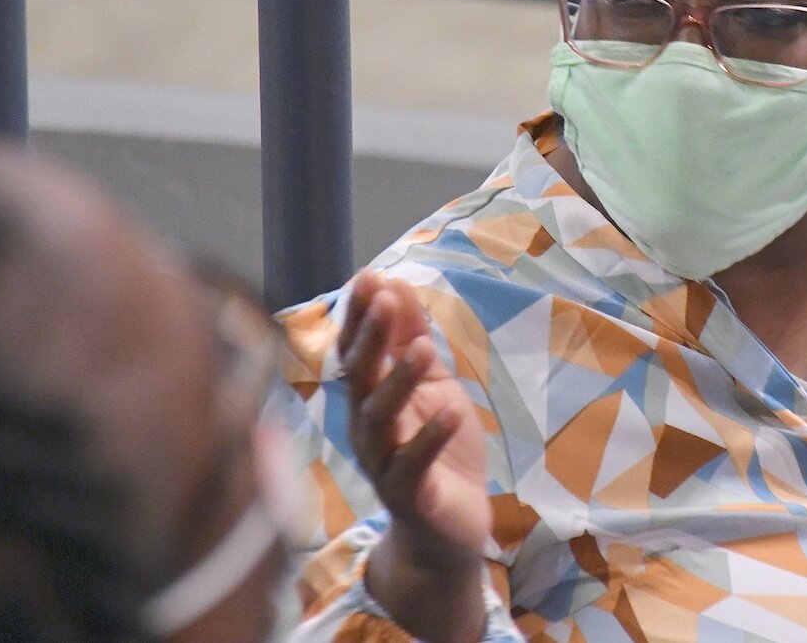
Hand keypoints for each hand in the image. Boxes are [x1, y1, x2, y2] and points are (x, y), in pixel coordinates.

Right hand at [339, 270, 490, 559]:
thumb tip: (396, 284)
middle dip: (369, 337)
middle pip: (359, 378)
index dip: (358, 315)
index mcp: (368, 399)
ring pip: (379, 419)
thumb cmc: (437, 451)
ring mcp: (383, 463)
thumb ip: (413, 339)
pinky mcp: (408, 496)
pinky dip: (431, 436)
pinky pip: (413, 464)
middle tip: (384, 299)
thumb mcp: (433, 386)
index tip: (368, 276)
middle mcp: (365, 429)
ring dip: (399, 381)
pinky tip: (452, 411)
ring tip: (420, 348)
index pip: (354, 350)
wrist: (450, 529)